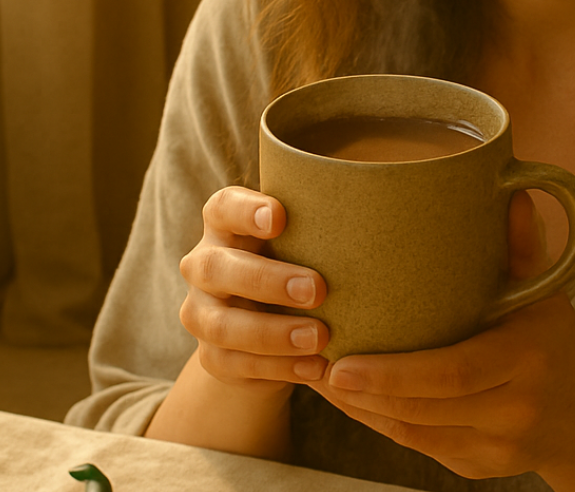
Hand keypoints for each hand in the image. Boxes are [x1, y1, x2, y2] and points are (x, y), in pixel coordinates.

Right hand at [178, 186, 330, 397]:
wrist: (268, 321)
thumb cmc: (296, 259)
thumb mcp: (301, 239)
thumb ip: (317, 227)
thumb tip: (373, 216)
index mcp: (224, 224)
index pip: (223, 206)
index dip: (245, 210)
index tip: (279, 217)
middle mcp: (203, 265)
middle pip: (217, 268)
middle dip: (267, 280)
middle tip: (317, 290)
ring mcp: (200, 313)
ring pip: (223, 324)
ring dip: (274, 332)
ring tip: (320, 336)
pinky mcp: (211, 357)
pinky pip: (238, 364)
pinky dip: (280, 367)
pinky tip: (317, 365)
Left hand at [313, 191, 574, 482]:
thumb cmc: (557, 338)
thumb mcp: (546, 292)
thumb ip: (524, 244)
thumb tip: (511, 187)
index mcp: (525, 359)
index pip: (452, 373)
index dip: (394, 374)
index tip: (343, 364)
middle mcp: (512, 409)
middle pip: (425, 408)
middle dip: (365, 393)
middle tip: (316, 365)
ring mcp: (495, 447)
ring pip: (414, 433)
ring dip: (364, 410)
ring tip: (320, 379)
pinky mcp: (479, 467)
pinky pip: (421, 447)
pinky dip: (383, 424)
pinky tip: (355, 401)